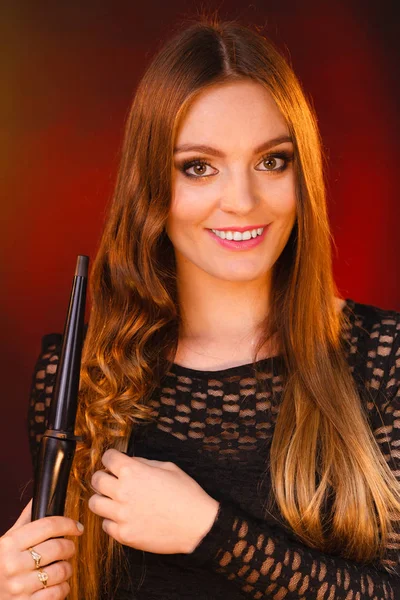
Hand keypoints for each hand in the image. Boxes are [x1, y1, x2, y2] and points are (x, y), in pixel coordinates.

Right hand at [0, 498, 83, 598]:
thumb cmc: (0, 566)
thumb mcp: (6, 542)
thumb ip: (25, 521)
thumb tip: (42, 496)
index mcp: (9, 544)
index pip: (48, 526)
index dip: (67, 524)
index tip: (77, 527)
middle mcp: (13, 565)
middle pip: (58, 548)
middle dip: (69, 547)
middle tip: (69, 548)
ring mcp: (20, 587)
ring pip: (61, 571)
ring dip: (67, 568)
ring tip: (62, 567)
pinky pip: (58, 592)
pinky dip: (63, 587)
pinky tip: (57, 584)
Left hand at [88, 449, 219, 554]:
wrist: (197, 525)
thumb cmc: (186, 493)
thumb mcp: (167, 467)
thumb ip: (143, 463)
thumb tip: (129, 462)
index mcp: (133, 471)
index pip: (107, 458)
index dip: (111, 457)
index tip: (113, 461)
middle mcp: (123, 492)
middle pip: (96, 480)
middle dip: (102, 477)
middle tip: (111, 481)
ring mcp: (122, 515)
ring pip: (95, 504)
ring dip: (103, 499)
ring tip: (114, 501)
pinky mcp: (124, 535)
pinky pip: (106, 525)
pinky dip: (112, 521)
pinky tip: (124, 518)